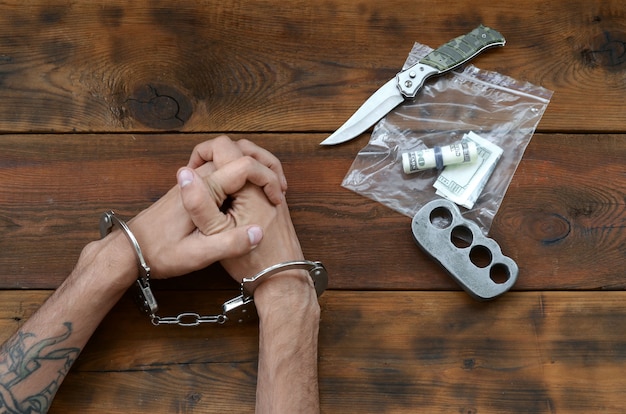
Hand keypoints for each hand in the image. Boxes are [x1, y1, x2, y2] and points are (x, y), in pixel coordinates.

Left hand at [119, 137, 285, 279]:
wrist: (128, 251)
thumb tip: (258, 232)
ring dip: (251, 173)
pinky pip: (220, 173)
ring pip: (229, 162)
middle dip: (263, 171)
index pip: (246, 167)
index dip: (268, 180)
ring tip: (266, 195)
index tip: (277, 199)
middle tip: (277, 194)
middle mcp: (198, 177)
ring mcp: (193, 180)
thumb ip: (229, 244)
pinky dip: (238, 180)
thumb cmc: (160, 254)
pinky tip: (243, 202)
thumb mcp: (197, 256)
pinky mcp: (190, 188)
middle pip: (238, 157)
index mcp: (204, 189)